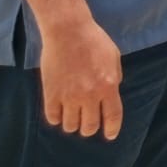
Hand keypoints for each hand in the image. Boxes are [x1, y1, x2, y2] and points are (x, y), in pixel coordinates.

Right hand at [38, 16, 123, 138]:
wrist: (68, 31)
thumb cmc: (94, 40)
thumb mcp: (114, 57)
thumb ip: (115, 77)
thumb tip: (112, 91)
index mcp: (108, 85)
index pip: (113, 116)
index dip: (112, 128)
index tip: (110, 135)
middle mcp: (89, 94)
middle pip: (89, 126)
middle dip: (89, 128)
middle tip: (87, 123)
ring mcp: (69, 96)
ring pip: (70, 126)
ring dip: (72, 124)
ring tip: (73, 115)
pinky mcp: (51, 94)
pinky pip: (53, 118)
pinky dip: (56, 118)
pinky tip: (59, 110)